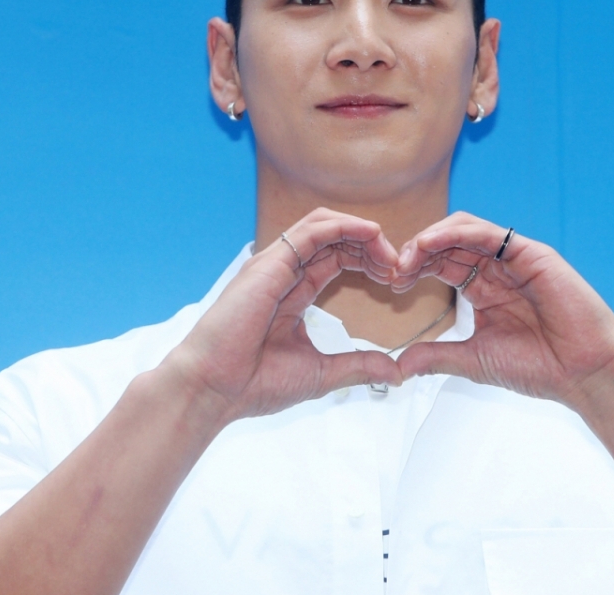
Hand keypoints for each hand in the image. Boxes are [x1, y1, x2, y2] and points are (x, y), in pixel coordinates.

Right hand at [171, 208, 403, 421]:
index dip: (369, 262)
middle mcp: (284, 271)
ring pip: (324, 225)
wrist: (214, 390)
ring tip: (388, 252)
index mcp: (294, 292)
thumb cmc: (254, 383)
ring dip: (361, 232)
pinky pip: (312, 230)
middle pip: (335, 239)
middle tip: (400, 267)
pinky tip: (370, 235)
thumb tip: (397, 372)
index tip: (397, 281)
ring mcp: (275, 264)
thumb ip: (358, 365)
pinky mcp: (269, 263)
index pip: (337, 259)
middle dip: (371, 246)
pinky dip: (345, 226)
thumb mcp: (322, 372)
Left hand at [390, 212, 613, 408]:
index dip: (415, 268)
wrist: (583, 373)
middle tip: (394, 270)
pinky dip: (456, 233)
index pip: (442, 264)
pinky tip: (432, 244)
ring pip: (464, 229)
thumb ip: (437, 356)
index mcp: (484, 289)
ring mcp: (514, 258)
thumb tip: (399, 365)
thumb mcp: (474, 360)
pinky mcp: (530, 253)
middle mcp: (497, 269)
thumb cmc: (539, 367)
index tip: (393, 284)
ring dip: (431, 238)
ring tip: (409, 256)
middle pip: (448, 243)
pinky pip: (488, 233)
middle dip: (417, 252)